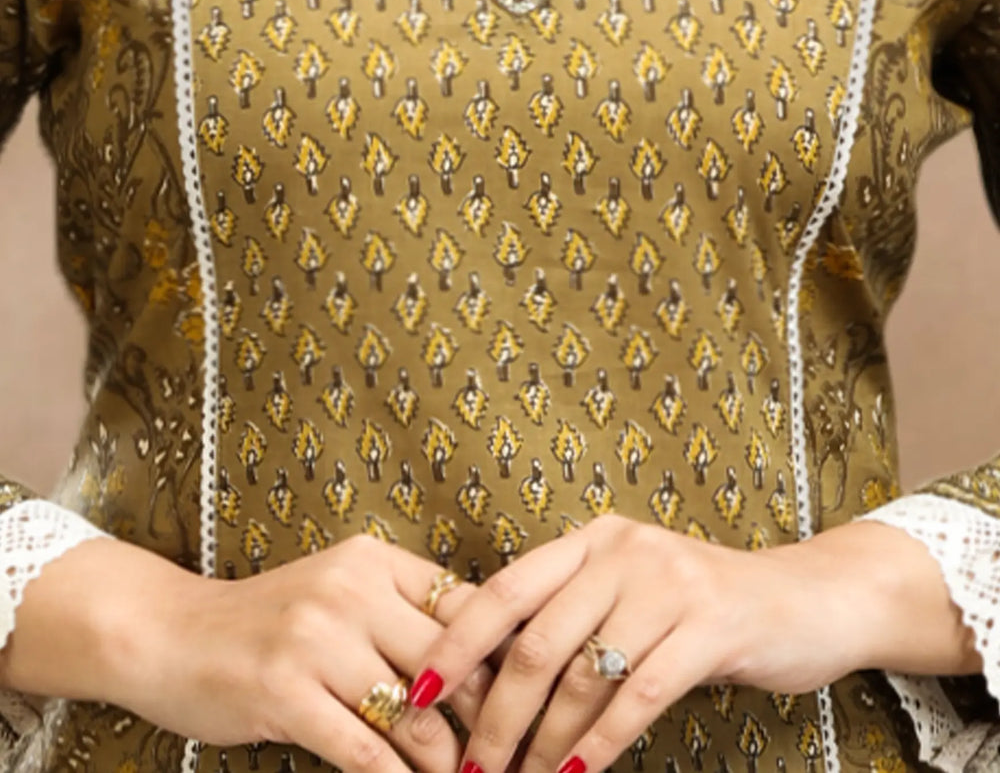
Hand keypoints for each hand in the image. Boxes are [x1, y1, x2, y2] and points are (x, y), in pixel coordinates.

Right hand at [1, 532, 491, 772]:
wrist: (168, 632)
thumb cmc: (266, 621)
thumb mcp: (337, 595)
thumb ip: (401, 615)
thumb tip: (487, 663)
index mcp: (373, 561)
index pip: (467, 607)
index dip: (505, 660)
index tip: (530, 703)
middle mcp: (351, 591)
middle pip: (451, 663)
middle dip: (488, 721)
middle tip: (510, 758)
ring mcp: (316, 640)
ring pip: (414, 715)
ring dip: (448, 763)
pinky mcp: (286, 692)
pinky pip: (363, 751)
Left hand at [406, 513, 981, 772]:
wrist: (807, 598)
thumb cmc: (703, 606)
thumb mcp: (631, 591)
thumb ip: (571, 615)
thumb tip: (486, 677)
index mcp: (592, 541)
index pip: (506, 587)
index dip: (458, 640)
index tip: (421, 692)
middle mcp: (623, 552)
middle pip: (537, 640)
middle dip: (496, 714)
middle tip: (470, 767)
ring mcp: (669, 585)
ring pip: (585, 675)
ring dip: (546, 742)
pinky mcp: (711, 626)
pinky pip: (641, 695)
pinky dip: (602, 742)